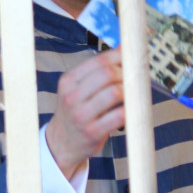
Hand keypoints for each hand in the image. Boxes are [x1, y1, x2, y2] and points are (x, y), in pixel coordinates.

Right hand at [46, 48, 124, 178]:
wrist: (61, 143)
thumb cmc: (75, 112)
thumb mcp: (76, 89)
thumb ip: (96, 72)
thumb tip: (123, 49)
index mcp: (68, 81)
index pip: (99, 61)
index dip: (120, 57)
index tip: (131, 59)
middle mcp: (72, 96)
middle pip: (107, 74)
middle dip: (125, 74)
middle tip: (132, 80)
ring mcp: (81, 115)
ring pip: (115, 92)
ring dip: (128, 91)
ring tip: (130, 95)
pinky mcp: (92, 132)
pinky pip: (119, 115)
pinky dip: (128, 110)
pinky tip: (128, 110)